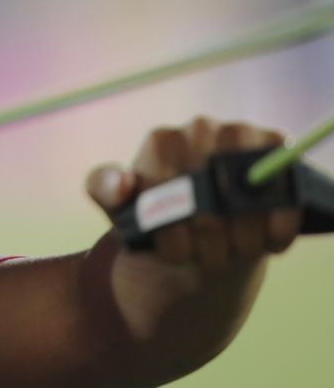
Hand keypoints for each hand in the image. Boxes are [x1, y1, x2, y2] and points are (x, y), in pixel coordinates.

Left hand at [86, 116, 301, 270]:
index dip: (172, 234)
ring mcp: (244, 136)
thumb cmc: (160, 216)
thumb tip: (123, 184)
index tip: (174, 253)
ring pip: (247, 204)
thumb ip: (104, 189)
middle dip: (206, 243)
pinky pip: (284, 197)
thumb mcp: (123, 207)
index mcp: (162, 141)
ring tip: (230, 254)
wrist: (205, 224)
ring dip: (240, 243)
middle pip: (208, 203)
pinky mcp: (279, 151)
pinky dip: (275, 231)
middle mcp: (203, 128)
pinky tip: (264, 245)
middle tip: (205, 258)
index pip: (166, 192)